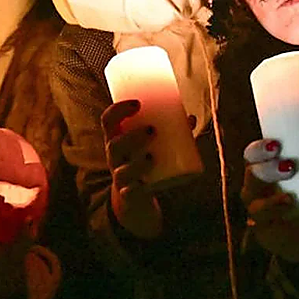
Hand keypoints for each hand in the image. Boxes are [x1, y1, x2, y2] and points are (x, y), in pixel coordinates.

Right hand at [101, 99, 163, 238]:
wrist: (134, 195)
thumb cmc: (143, 159)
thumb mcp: (151, 144)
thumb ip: (171, 132)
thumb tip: (191, 119)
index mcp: (116, 139)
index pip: (107, 121)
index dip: (118, 109)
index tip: (138, 103)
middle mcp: (114, 158)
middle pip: (113, 145)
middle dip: (132, 137)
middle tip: (152, 130)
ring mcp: (120, 176)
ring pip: (121, 170)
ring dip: (136, 163)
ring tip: (152, 157)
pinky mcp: (128, 194)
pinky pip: (127, 192)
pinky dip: (135, 188)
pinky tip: (143, 184)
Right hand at [241, 139, 298, 262]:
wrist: (297, 234)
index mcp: (261, 170)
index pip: (251, 155)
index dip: (259, 148)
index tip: (277, 144)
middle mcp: (253, 189)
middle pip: (251, 174)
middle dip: (267, 168)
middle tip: (289, 165)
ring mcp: (257, 210)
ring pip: (255, 203)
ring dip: (271, 199)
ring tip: (289, 197)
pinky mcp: (264, 229)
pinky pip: (265, 223)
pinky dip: (276, 216)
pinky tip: (286, 209)